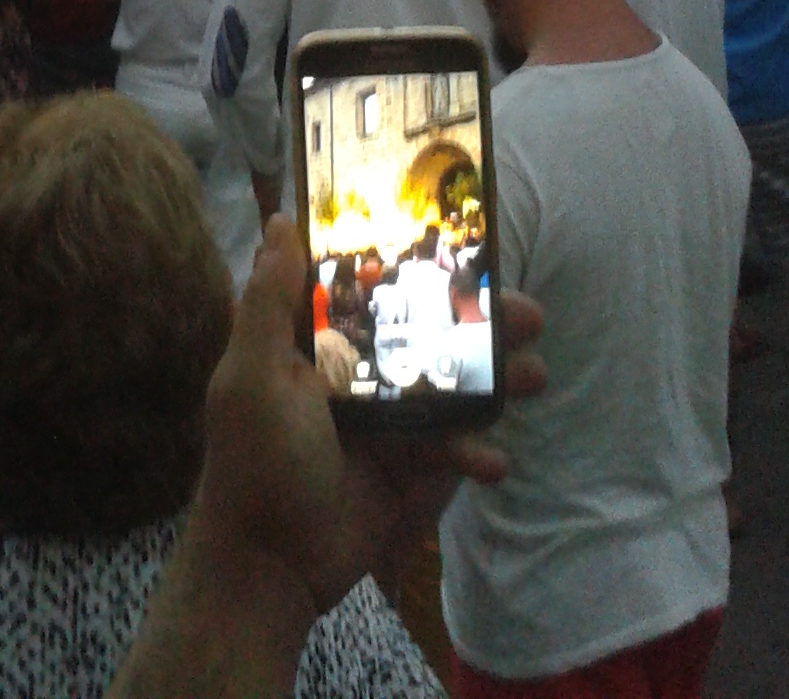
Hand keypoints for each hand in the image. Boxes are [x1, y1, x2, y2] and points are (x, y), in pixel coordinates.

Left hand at [188, 219, 544, 622]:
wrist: (272, 565)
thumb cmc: (256, 460)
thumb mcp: (253, 375)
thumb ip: (269, 302)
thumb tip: (280, 222)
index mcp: (318, 340)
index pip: (373, 286)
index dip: (415, 263)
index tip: (463, 239)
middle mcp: (358, 369)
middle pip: (427, 330)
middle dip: (479, 320)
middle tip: (528, 313)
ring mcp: (391, 419)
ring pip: (453, 384)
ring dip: (498, 378)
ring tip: (535, 373)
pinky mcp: (412, 467)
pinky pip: (455, 447)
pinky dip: (478, 451)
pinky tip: (492, 459)